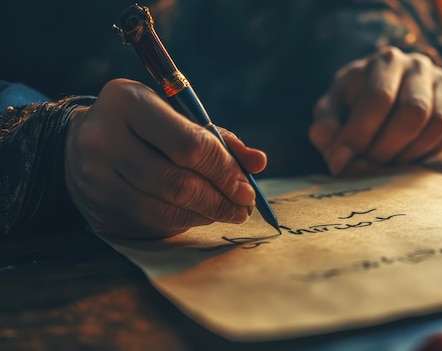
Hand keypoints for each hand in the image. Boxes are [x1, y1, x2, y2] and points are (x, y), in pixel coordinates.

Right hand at [65, 78, 266, 238]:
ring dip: (206, 214)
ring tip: (229, 213)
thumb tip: (258, 163)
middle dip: (220, 198)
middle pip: (178, 181)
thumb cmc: (142, 126)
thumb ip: (218, 138)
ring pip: (165, 207)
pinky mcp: (97, 205)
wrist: (78, 143)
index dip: (224, 171)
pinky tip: (201, 216)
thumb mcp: (176, 117)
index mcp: (129, 101)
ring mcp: (96, 175)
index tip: (248, 188)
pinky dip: (185, 222)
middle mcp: (105, 138)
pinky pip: (152, 222)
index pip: (189, 144)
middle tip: (244, 207)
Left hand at [309, 46, 441, 174]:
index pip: (378, 98)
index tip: (341, 162)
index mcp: (384, 61)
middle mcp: (419, 65)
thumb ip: (325, 127)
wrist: (382, 93)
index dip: (359, 135)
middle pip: (413, 112)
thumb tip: (332, 146)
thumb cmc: (351, 103)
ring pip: (437, 125)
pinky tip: (405, 156)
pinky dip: (428, 152)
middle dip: (386, 148)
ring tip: (384, 163)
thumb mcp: (331, 111)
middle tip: (365, 167)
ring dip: (408, 154)